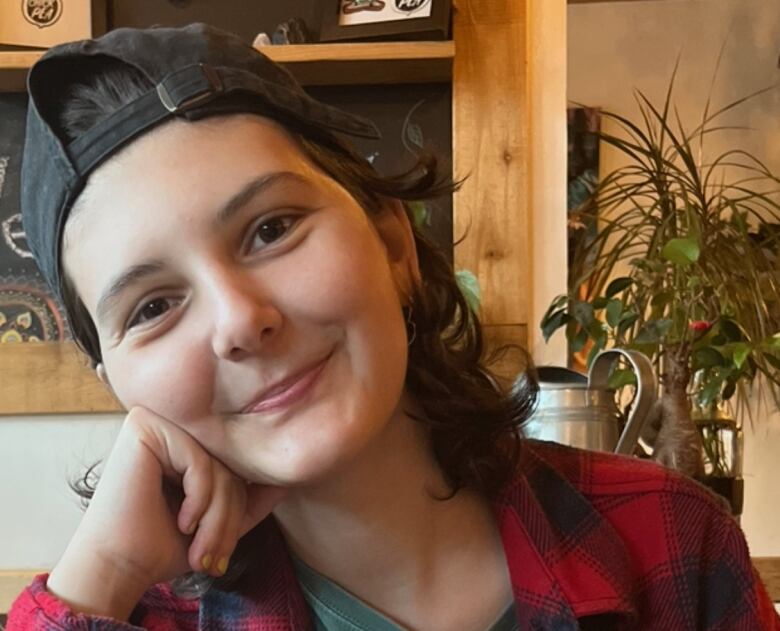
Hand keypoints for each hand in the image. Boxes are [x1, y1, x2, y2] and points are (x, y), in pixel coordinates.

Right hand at [46, 406, 286, 619]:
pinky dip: (200, 500)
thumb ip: (250, 500)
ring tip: (200, 550)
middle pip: (228, 465)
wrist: (117, 568)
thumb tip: (290, 482)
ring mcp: (156, 422)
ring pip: (218, 465)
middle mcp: (170, 426)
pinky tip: (183, 522)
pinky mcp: (145, 428)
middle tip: (213, 558)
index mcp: (185, 444)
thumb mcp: (217, 521)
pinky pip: (200, 462)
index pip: (233, 466)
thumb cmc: (162, 545)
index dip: (237, 508)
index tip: (223, 551)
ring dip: (217, 517)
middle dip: (228, 518)